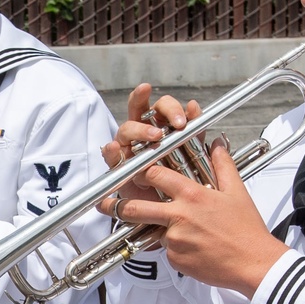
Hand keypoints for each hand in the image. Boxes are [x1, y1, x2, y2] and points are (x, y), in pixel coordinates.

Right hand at [98, 83, 202, 203]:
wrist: (169, 204)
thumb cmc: (179, 174)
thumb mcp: (191, 151)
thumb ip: (194, 129)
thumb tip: (193, 106)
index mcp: (160, 123)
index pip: (162, 106)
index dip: (171, 108)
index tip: (182, 121)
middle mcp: (141, 130)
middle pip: (137, 106)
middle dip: (141, 98)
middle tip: (154, 105)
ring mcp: (127, 145)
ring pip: (126, 129)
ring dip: (140, 130)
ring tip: (155, 137)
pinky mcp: (118, 164)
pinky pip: (110, 154)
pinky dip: (111, 150)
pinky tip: (115, 148)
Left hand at [98, 130, 288, 298]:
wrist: (254, 263)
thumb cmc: (246, 228)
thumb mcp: (236, 191)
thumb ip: (222, 164)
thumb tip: (217, 142)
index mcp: (191, 194)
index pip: (155, 175)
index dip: (141, 170)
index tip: (134, 169)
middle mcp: (178, 216)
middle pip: (135, 208)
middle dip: (115, 205)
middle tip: (102, 202)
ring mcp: (175, 239)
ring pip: (153, 230)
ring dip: (153, 228)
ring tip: (149, 228)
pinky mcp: (176, 259)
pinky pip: (167, 250)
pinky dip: (174, 248)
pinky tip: (193, 248)